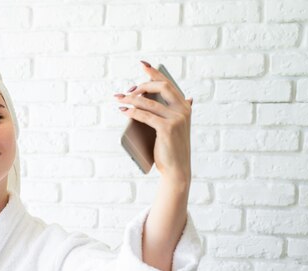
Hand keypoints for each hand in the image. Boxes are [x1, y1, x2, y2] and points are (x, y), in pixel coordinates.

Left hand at [114, 60, 192, 183]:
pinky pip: (146, 115)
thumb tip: (188, 97)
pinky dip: (133, 111)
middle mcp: (183, 110)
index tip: (143, 64)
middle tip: (128, 89)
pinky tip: (124, 110)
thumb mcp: (178, 127)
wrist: (177, 168)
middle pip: (162, 87)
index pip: (169, 84)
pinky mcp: (167, 128)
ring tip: (119, 99)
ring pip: (150, 102)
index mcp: (185, 107)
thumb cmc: (172, 148)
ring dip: (132, 99)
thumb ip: (181, 112)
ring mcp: (176, 119)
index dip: (155, 72)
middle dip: (143, 84)